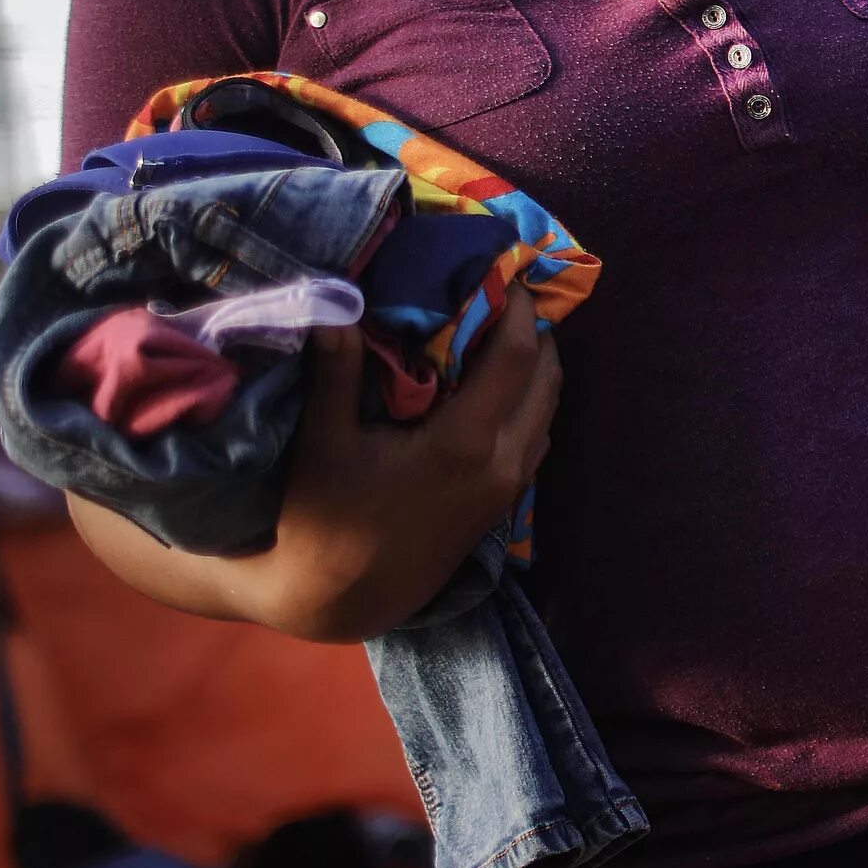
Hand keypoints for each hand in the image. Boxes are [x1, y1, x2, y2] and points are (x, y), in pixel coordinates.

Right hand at [73, 287, 563, 640]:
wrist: (337, 599)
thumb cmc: (320, 519)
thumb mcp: (322, 442)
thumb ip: (336, 372)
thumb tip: (336, 305)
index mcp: (467, 444)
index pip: (515, 357)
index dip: (517, 308)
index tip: (506, 268)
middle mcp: (502, 465)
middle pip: (546, 379)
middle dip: (536, 330)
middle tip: (510, 289)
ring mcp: (508, 490)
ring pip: (548, 411)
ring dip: (538, 366)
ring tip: (507, 326)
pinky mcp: (503, 506)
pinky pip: (536, 437)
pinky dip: (530, 400)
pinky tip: (499, 381)